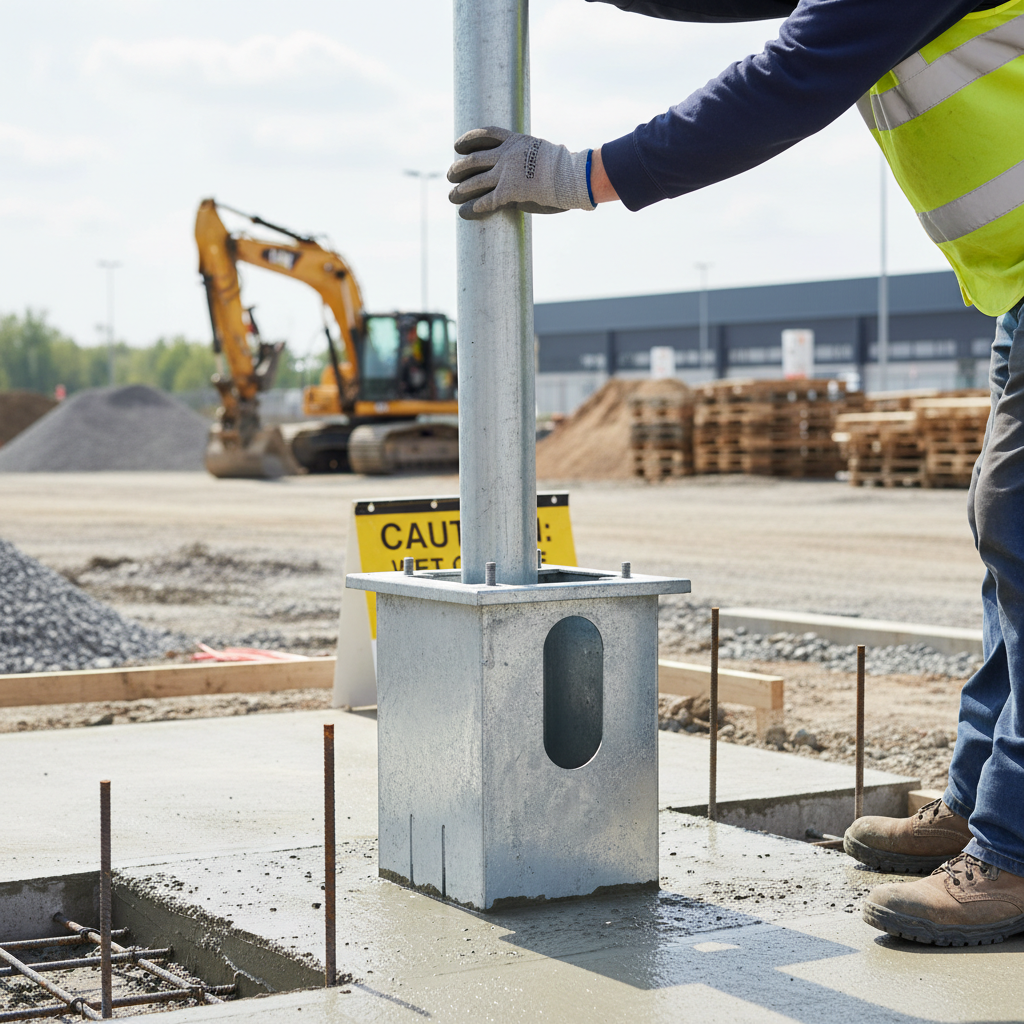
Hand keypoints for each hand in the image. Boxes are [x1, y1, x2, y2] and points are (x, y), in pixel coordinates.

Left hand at [447, 126, 595, 219]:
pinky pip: (485, 201)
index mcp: (514, 141)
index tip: (457, 146)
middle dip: (459, 168)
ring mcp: (505, 173)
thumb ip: (527, 158)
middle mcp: (505, 154)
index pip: (485, 135)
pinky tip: (463, 213)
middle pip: (474, 159)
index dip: (468, 139)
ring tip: (451, 196)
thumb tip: (523, 170)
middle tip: (450, 175)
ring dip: (460, 190)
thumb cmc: (564, 167)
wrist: (572, 175)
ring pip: (475, 181)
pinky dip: (472, 208)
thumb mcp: (541, 152)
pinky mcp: (508, 192)